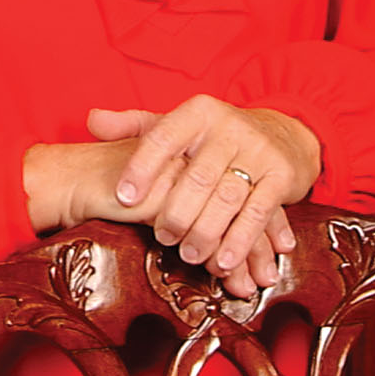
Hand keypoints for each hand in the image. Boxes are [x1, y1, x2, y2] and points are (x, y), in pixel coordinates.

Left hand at [87, 98, 318, 297]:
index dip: (141, 168)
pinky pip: (259, 213)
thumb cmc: (215, 137)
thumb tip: (91, 120)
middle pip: (197, 176)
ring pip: (227, 198)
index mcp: (197, 112)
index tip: (123, 197)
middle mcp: (229, 126)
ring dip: (207, 233)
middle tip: (163, 238)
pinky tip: (225, 263)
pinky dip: (241, 241)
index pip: (163, 137)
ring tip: (190, 255)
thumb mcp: (177, 125)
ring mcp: (258, 151)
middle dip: (177, 213)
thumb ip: (133, 125)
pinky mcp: (281, 175)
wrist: (283, 134)